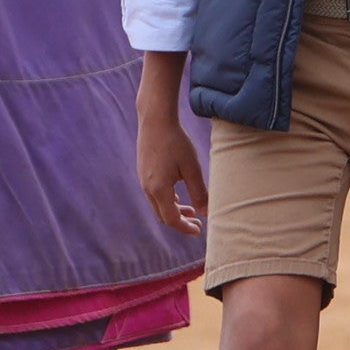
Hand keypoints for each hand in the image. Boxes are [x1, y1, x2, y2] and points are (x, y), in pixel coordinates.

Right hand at [138, 107, 205, 235]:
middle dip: (180, 222)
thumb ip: (199, 192)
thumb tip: (207, 213)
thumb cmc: (176, 142)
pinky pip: (154, 194)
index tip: (199, 230)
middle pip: (163, 215)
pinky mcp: (143, 172)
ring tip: (191, 210)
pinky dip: (166, 201)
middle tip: (197, 223)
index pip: (171, 219)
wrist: (155, 119)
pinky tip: (177, 196)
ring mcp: (143, 180)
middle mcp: (147, 188)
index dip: (185, 228)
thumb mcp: (192, 168)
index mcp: (159, 190)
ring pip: (158, 205)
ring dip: (174, 211)